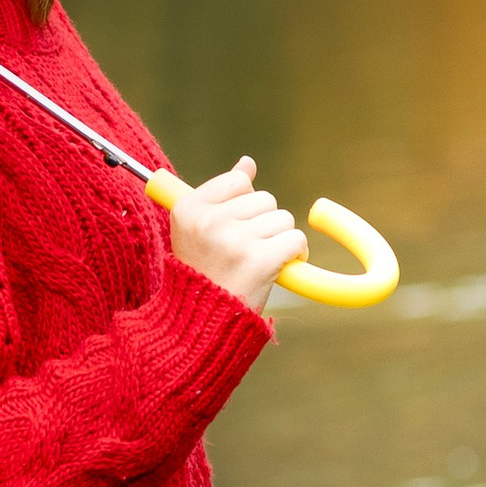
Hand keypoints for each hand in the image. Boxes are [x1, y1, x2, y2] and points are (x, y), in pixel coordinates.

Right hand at [161, 157, 309, 311]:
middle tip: (246, 250)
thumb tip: (248, 163)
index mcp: (189, 209)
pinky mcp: (259, 260)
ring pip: (283, 219)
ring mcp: (234, 240)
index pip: (238, 181)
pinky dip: (296, 254)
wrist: (201, 323)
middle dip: (264, 223)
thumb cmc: (202, 274)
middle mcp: (209, 221)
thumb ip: (222, 194)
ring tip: (259, 261)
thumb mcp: (197, 230)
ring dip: (279, 239)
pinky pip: (296, 240)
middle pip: (264, 199)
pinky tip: (279, 267)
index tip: (233, 228)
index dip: (243, 204)